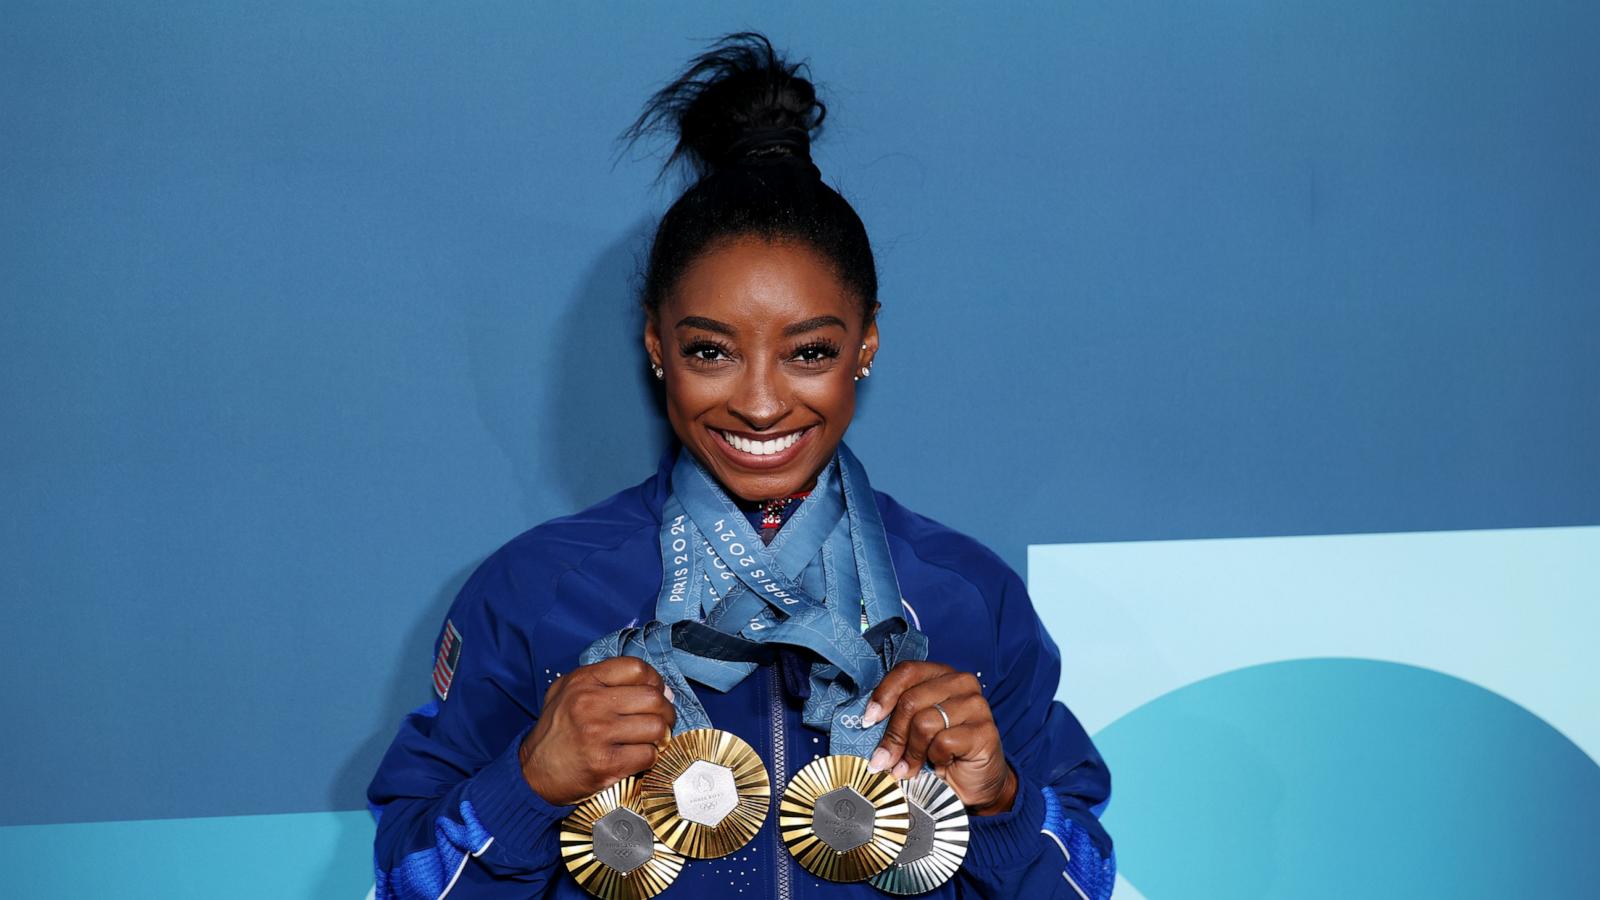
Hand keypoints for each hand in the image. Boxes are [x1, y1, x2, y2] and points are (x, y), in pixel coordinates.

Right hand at [518, 657, 675, 805]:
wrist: (532, 772)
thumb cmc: (556, 731)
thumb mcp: (567, 691)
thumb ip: (604, 680)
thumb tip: (657, 687)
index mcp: (584, 681)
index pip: (637, 668)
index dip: (655, 681)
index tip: (657, 693)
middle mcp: (590, 703)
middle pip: (653, 699)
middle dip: (666, 711)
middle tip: (663, 720)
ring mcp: (598, 734)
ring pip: (656, 728)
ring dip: (660, 736)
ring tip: (651, 740)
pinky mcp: (605, 763)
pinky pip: (648, 755)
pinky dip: (650, 757)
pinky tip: (638, 757)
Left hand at [863, 661, 1016, 815]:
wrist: (974, 782)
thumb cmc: (941, 752)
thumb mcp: (914, 728)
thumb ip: (898, 716)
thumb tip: (868, 721)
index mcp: (941, 674)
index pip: (907, 671)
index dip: (883, 695)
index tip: (868, 720)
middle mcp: (962, 683)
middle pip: (910, 701)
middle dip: (893, 736)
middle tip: (883, 760)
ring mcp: (976, 705)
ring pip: (924, 722)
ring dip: (911, 752)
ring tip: (908, 768)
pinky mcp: (984, 731)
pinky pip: (943, 742)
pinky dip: (934, 758)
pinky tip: (940, 764)